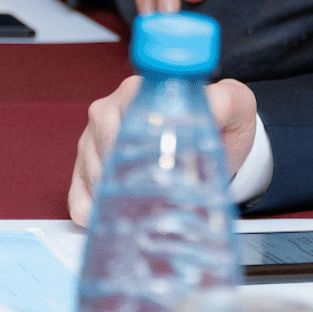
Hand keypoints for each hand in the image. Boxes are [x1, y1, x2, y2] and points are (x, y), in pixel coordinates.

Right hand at [68, 75, 257, 224]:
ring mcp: (97, 140)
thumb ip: (225, 100)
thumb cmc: (222, 120)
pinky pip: (78, 190)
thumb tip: (212, 105)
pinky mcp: (91, 167)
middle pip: (97, 145)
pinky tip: (102, 219)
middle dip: (116, 176)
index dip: (121, 143)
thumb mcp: (234, 106)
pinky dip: (87, 209)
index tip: (140, 165)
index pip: (114, 114)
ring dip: (104, 195)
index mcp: (137, 92)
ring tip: (130, 212)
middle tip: (141, 197)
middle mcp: (111, 113)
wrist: (220, 143)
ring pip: (87, 169)